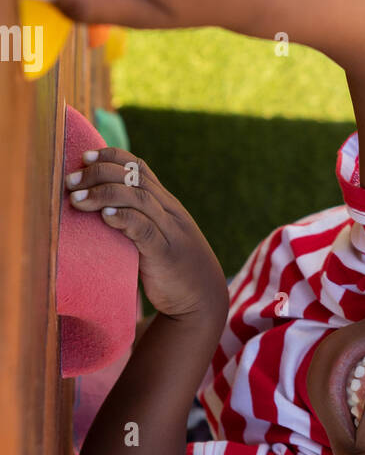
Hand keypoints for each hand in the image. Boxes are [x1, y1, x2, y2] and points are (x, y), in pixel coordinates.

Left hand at [65, 145, 227, 320]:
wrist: (202, 297)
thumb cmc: (171, 266)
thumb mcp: (155, 235)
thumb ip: (136, 218)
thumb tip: (98, 207)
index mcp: (165, 203)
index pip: (139, 167)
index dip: (112, 156)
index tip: (85, 156)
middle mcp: (169, 211)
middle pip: (135, 177)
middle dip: (100, 173)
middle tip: (71, 181)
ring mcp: (170, 231)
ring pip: (139, 198)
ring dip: (104, 193)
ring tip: (77, 199)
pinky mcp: (165, 253)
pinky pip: (145, 229)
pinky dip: (124, 218)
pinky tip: (105, 215)